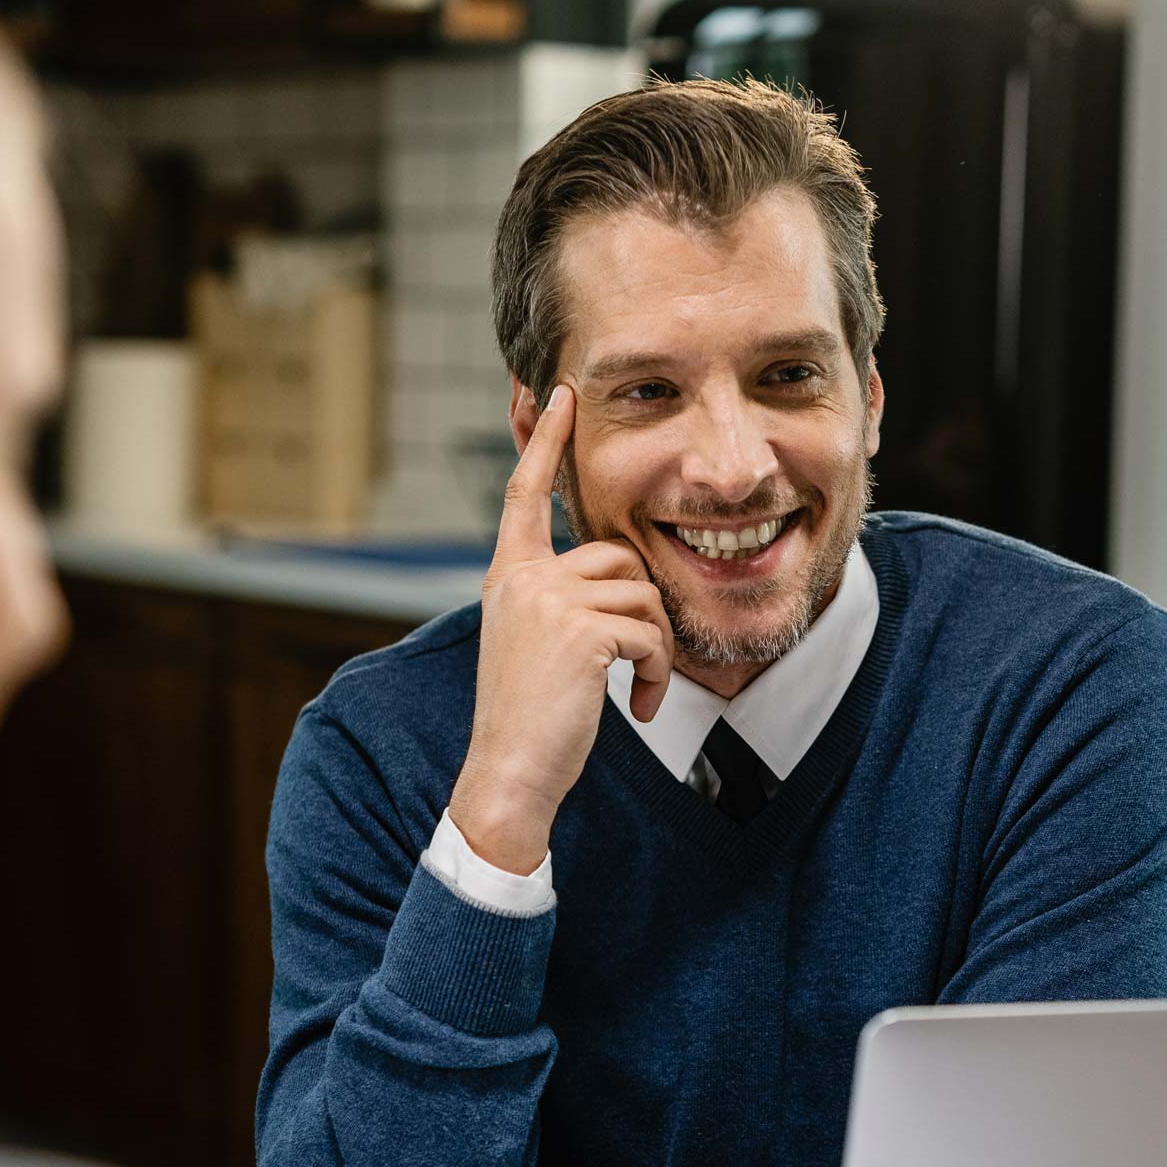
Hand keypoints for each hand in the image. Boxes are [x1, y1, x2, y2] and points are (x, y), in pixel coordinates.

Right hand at [449, 385, 673, 874]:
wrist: (510, 774)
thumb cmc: (532, 722)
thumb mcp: (535, 647)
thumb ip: (561, 602)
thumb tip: (619, 582)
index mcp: (508, 576)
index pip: (525, 493)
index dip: (545, 440)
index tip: (562, 392)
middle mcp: (522, 577)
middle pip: (619, 555)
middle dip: (645, 612)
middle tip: (641, 668)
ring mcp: (548, 600)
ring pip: (642, 594)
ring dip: (657, 650)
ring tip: (639, 692)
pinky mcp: (580, 630)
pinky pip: (650, 632)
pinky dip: (658, 674)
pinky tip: (638, 708)